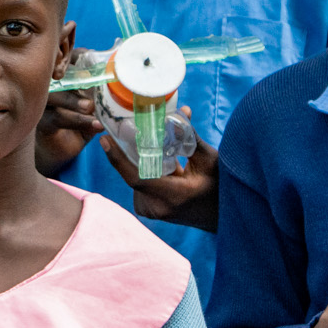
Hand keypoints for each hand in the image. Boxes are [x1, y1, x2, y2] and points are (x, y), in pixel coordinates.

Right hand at [35, 57, 102, 175]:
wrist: (64, 146)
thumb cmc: (84, 117)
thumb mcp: (96, 100)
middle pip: (58, 74)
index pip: (70, 57)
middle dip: (75, 76)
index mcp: (66, 75)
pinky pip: (58, 118)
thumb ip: (105, 86)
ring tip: (90, 107)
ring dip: (74, 101)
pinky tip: (96, 125)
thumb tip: (124, 70)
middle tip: (92, 82)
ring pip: (54, 96)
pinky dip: (79, 121)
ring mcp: (45, 103)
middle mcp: (52, 85)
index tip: (96, 61)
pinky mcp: (44, 122)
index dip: (81, 56)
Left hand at [99, 105, 218, 231]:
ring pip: (135, 179)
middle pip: (133, 174)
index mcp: (172, 196)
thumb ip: (191, 136)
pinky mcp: (149, 211)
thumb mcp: (208, 159)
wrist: (222, 216)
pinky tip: (157, 164)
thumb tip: (181, 111)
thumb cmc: (219, 186)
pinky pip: (138, 186)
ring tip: (153, 151)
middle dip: (129, 152)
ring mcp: (152, 212)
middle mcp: (157, 207)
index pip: (136, 177)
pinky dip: (144, 172)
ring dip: (139, 163)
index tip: (105, 139)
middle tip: (127, 130)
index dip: (117, 158)